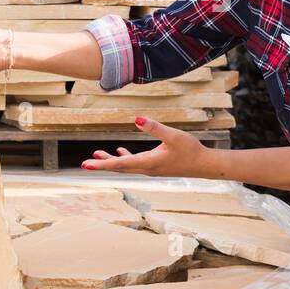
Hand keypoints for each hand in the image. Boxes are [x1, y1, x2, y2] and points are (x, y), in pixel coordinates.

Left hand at [80, 116, 208, 177]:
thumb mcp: (172, 135)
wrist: (204, 165)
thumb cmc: (190, 149)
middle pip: (119, 167)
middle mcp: (147, 168)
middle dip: (102, 164)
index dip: (102, 163)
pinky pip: (135, 163)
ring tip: (96, 154)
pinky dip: (125, 158)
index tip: (86, 165)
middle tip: (85, 163)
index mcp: (148, 162)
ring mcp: (151, 169)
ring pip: (126, 166)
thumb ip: (154, 127)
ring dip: (111, 161)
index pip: (120, 164)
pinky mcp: (155, 166)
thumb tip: (136, 119)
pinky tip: (120, 152)